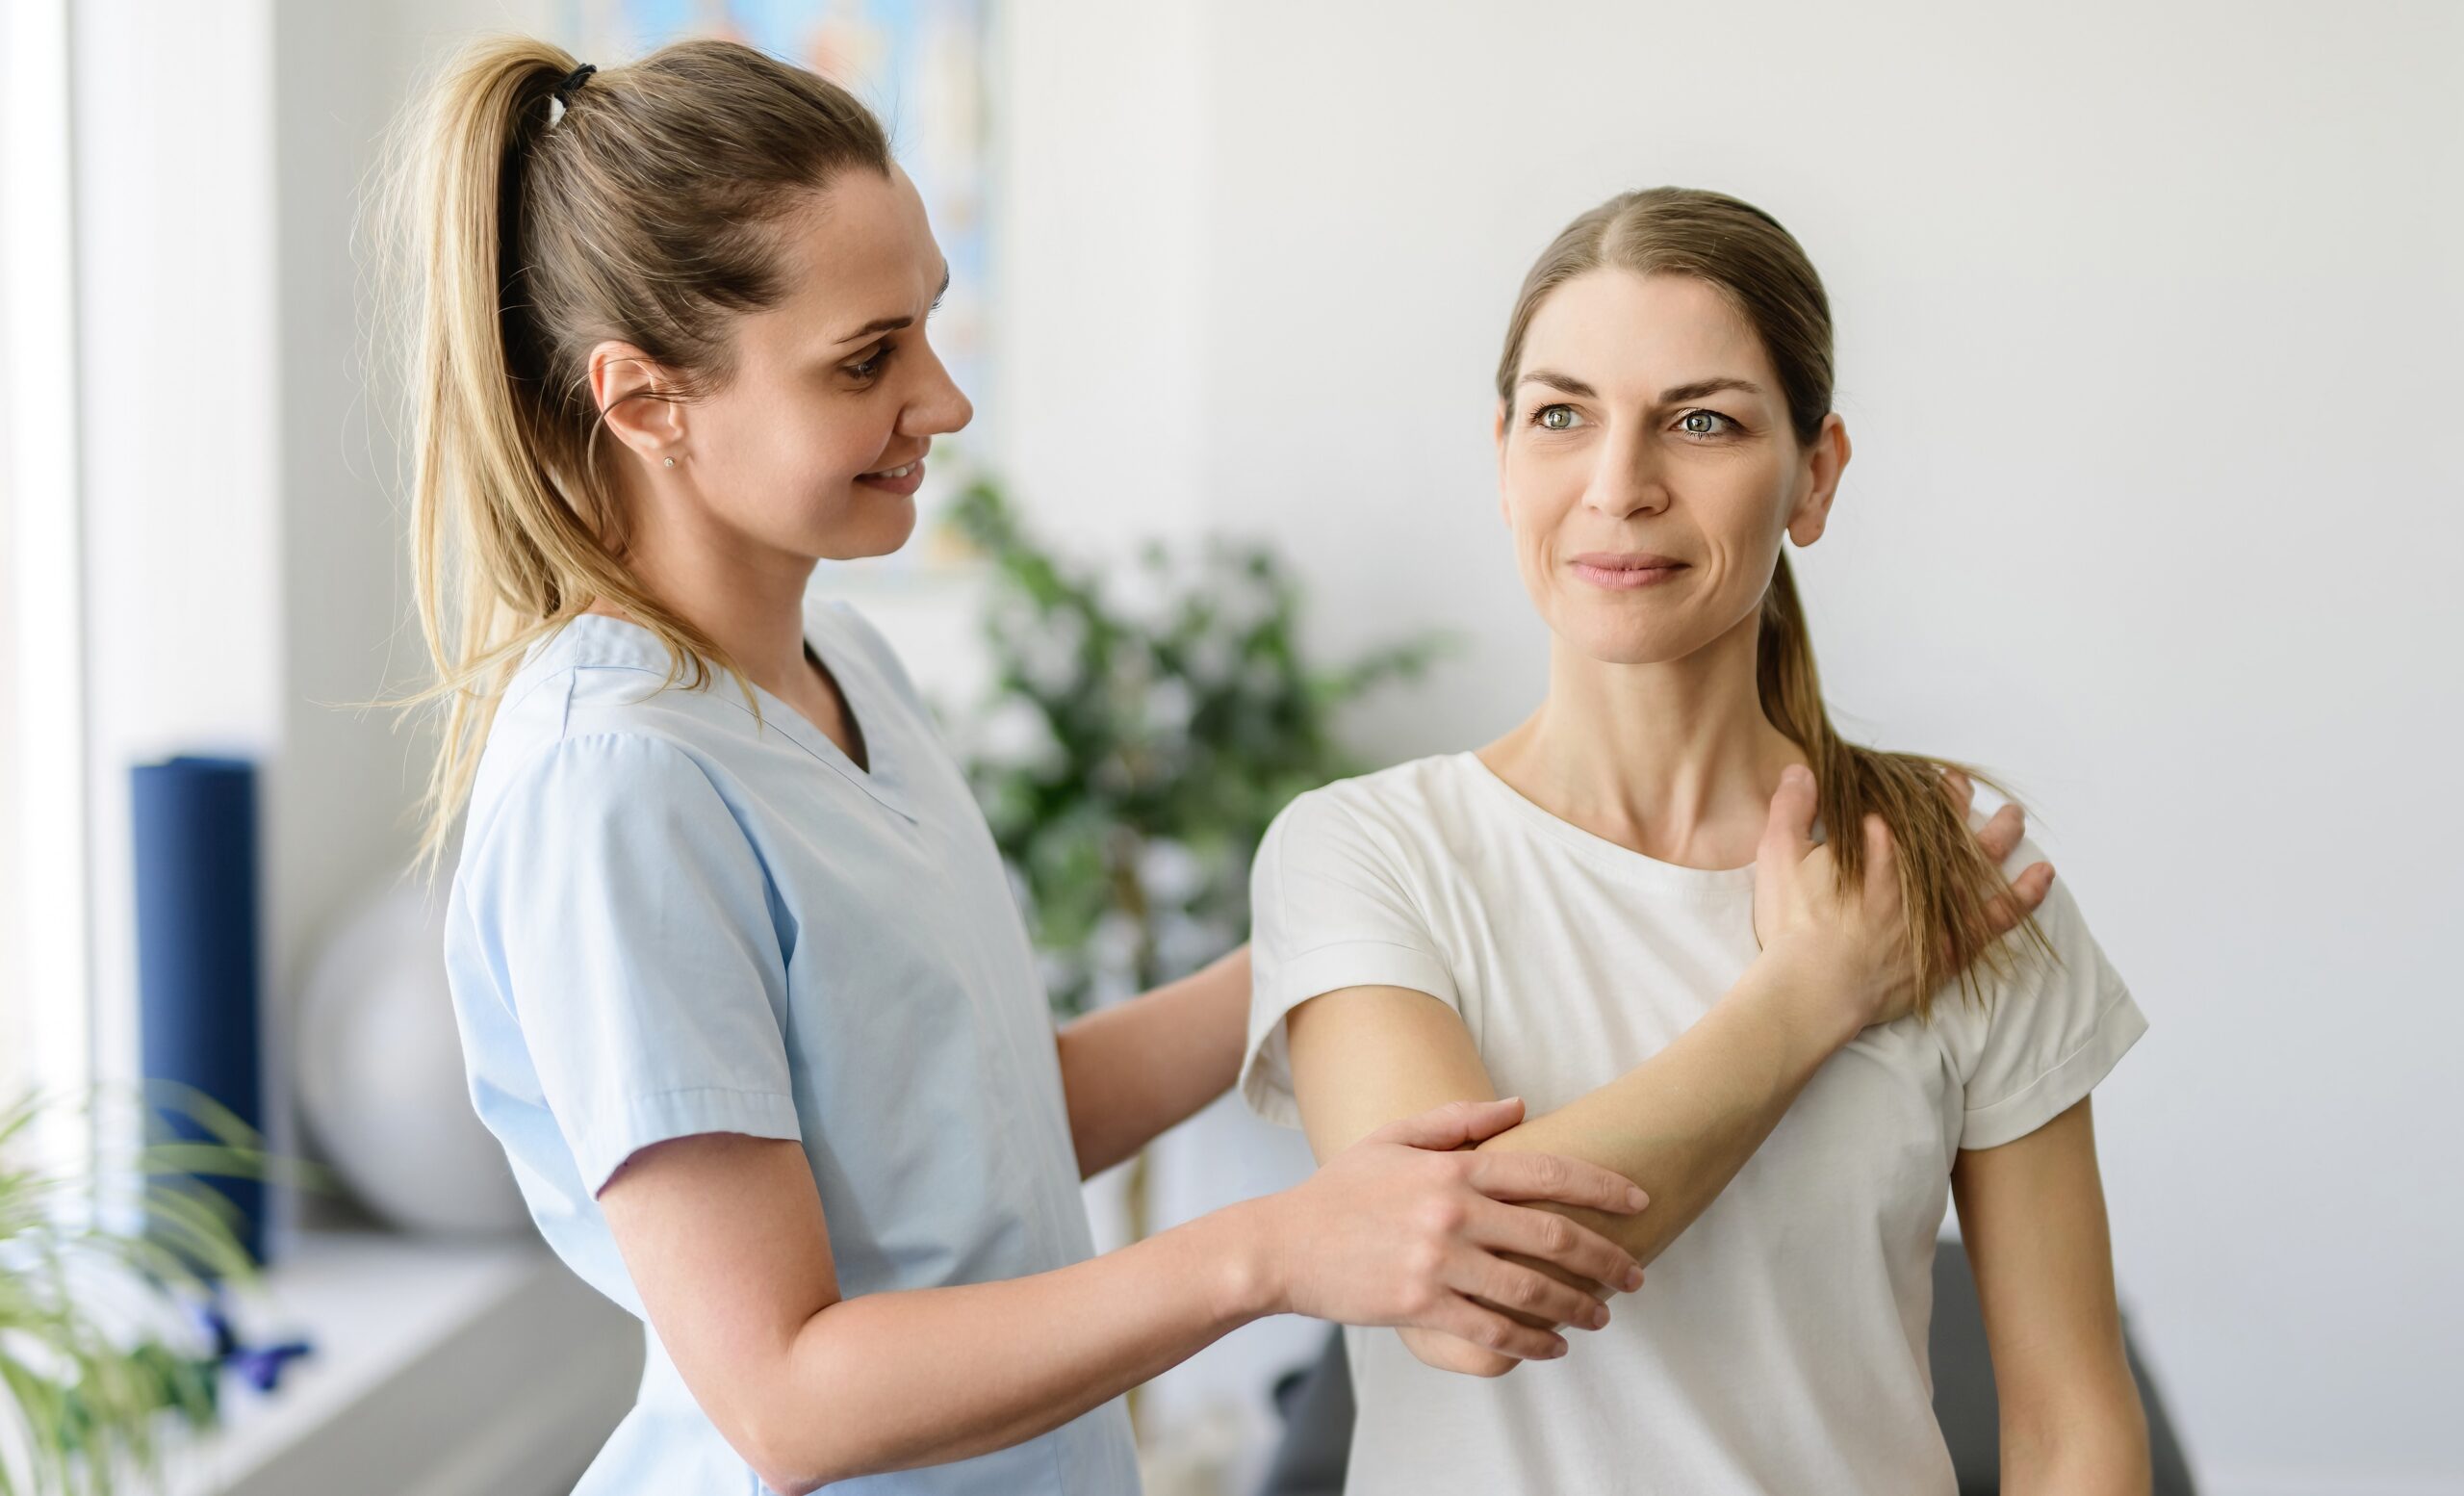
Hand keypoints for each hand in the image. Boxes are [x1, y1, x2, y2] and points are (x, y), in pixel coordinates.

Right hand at [1262, 1098, 1647, 1363]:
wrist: (1280, 1245)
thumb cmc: (1338, 1191)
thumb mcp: (1392, 1137)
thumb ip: (1458, 1120)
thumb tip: (1520, 1105)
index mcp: (1452, 1169)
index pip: (1547, 1173)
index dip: (1602, 1187)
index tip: (1640, 1202)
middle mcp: (1452, 1213)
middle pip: (1553, 1237)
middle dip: (1606, 1259)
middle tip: (1635, 1275)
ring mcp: (1437, 1263)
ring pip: (1531, 1291)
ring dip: (1578, 1307)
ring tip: (1602, 1316)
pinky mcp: (1421, 1307)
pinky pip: (1494, 1330)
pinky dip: (1533, 1343)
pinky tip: (1554, 1346)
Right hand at [1751, 765, 2053, 1032]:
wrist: (1815, 988)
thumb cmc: (1795, 925)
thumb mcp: (1779, 856)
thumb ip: (1792, 807)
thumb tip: (1802, 768)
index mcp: (1880, 843)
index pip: (1909, 805)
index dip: (1924, 790)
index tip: (1932, 779)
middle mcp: (1921, 869)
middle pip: (1949, 827)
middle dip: (1960, 803)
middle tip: (1965, 787)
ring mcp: (1942, 908)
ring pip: (1982, 861)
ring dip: (2001, 835)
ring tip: (2014, 817)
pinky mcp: (1953, 947)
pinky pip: (2000, 916)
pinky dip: (2025, 894)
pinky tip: (2042, 874)